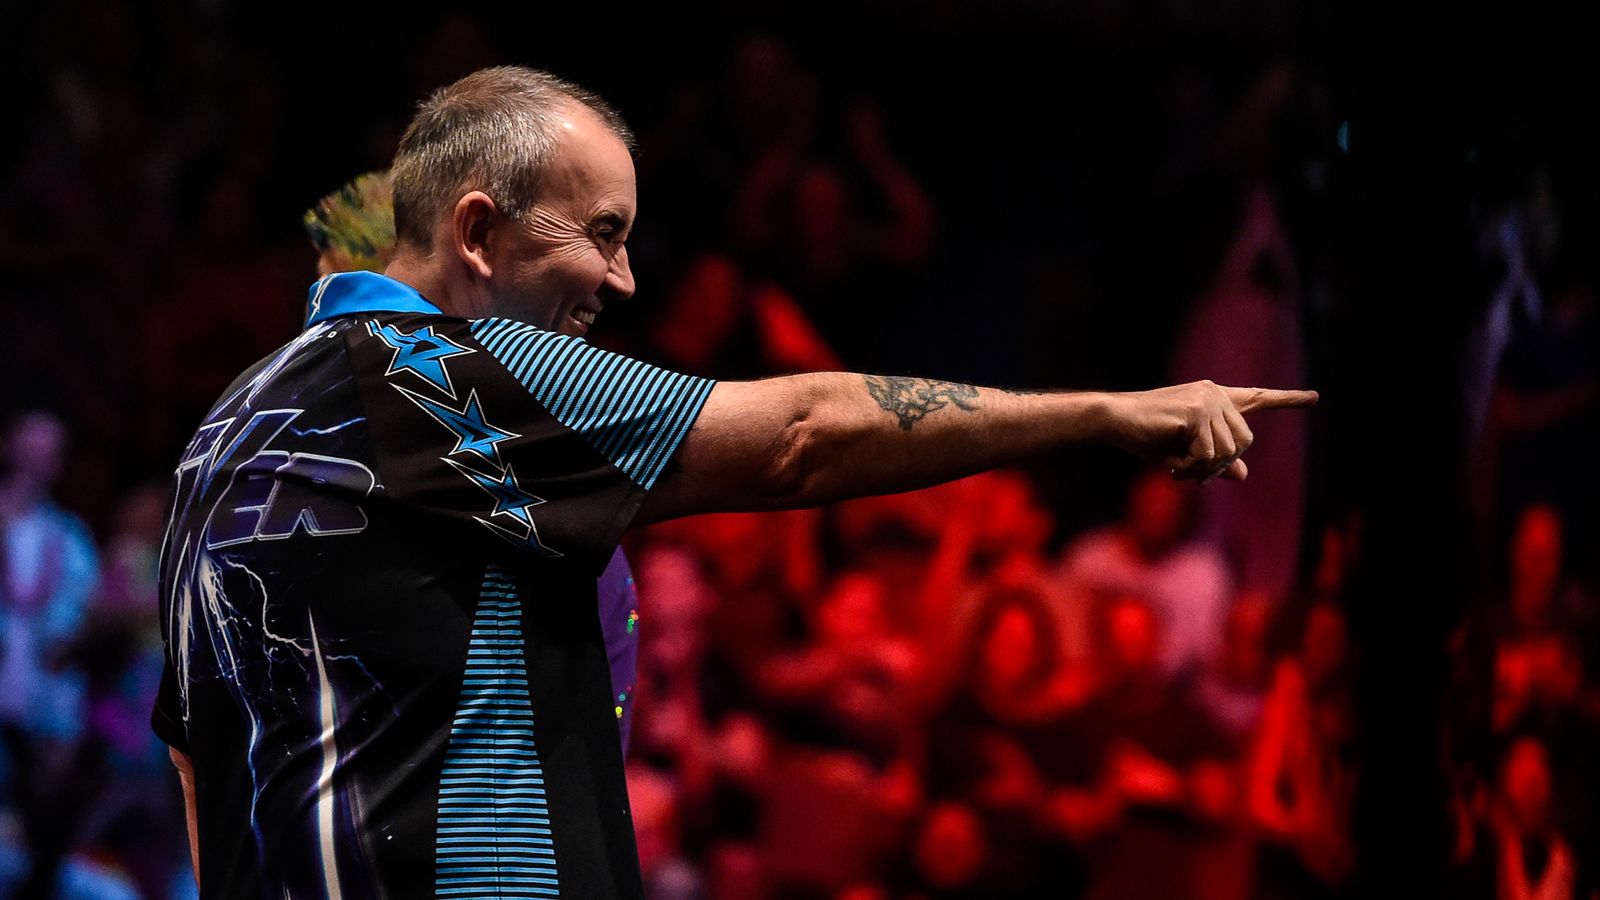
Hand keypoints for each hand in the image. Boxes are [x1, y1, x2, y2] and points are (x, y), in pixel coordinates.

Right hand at [1105, 380, 1317, 482]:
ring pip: (1228, 451)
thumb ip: (1215, 461)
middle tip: (1194, 477)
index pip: (1256, 398)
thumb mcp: (1184, 453)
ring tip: (1179, 472)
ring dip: (1204, 472)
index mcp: (1214, 398)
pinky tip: (1174, 470)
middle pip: (1245, 441)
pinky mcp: (1196, 412)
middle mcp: (1215, 394)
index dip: (1286, 400)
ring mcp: (1207, 400)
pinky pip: (1209, 455)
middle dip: (1221, 466)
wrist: (1113, 420)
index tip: (1314, 397)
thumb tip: (1242, 473)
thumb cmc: (1143, 435)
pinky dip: (1192, 471)